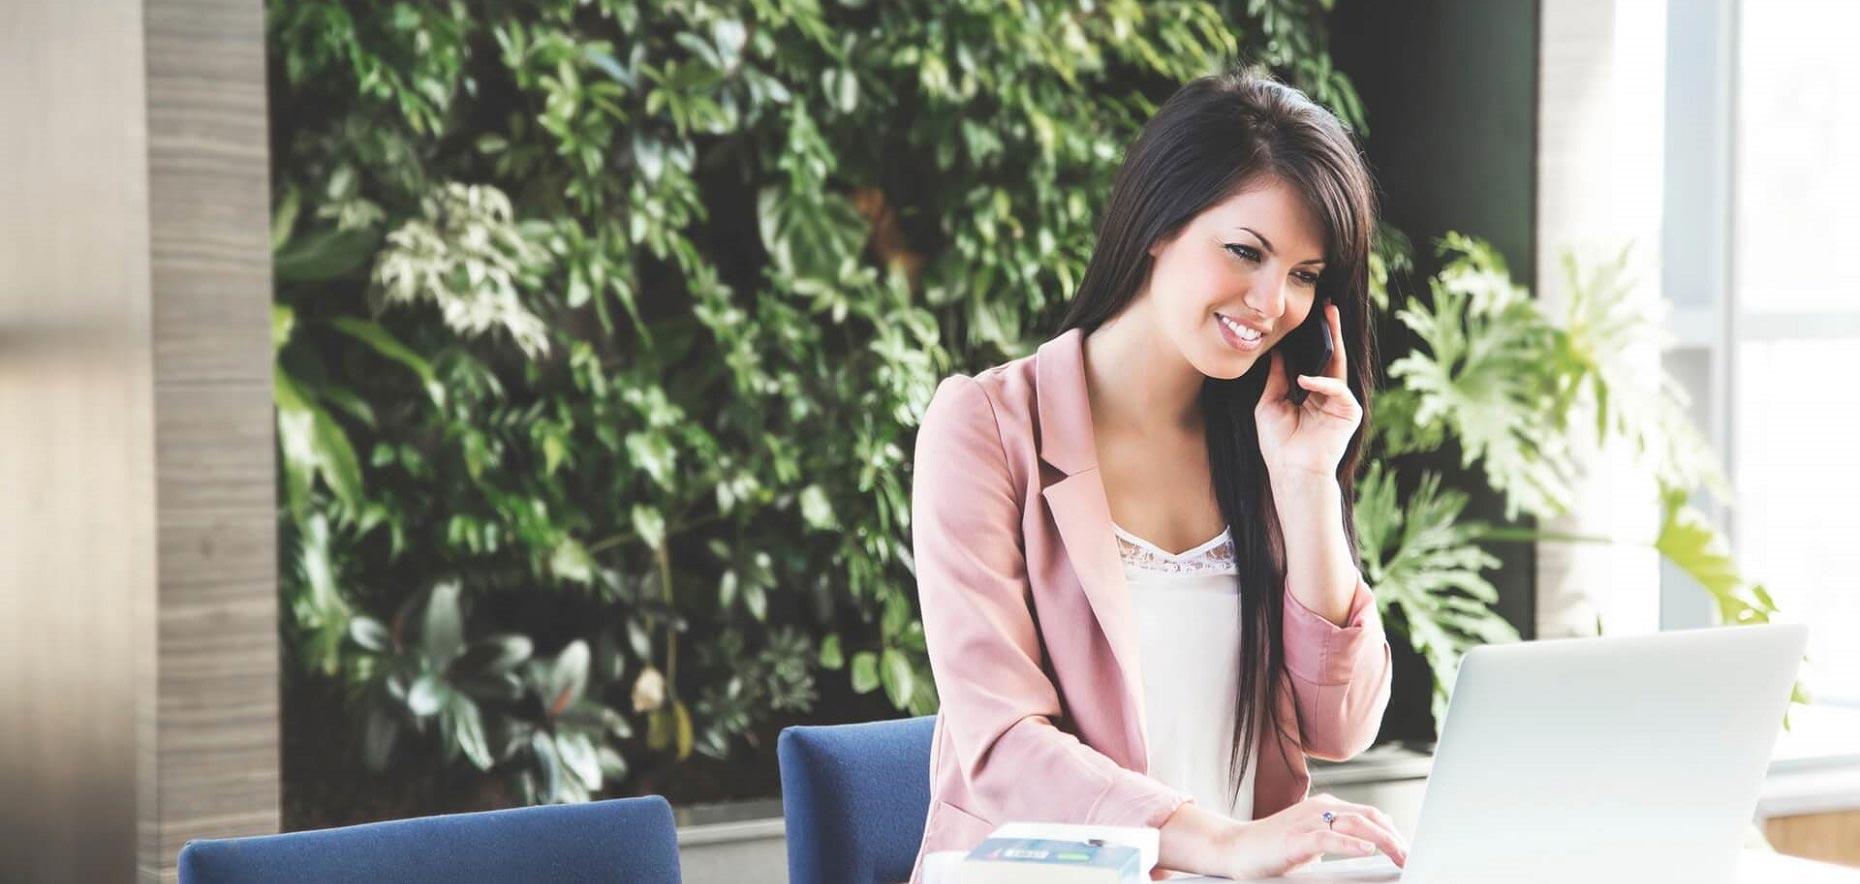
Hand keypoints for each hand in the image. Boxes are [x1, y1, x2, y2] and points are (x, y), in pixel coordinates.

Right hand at [1214, 793, 1408, 879]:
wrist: (1235, 848)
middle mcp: (1319, 808)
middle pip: (1368, 816)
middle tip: (1411, 855)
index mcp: (1325, 807)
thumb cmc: (1271, 848)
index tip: (1408, 848)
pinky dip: (1350, 843)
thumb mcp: (1312, 840)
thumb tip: (1369, 841)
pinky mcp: (1296, 838)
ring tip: (1399, 854)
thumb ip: (1337, 835)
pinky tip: (1366, 850)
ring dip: (1382, 840)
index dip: (1393, 830)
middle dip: (1394, 836)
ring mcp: (1307, 821)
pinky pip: (1328, 837)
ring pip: (1354, 823)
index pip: (1369, 814)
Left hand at [1255, 301, 1361, 480]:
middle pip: (1332, 356)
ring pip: (1339, 366)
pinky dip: (1322, 383)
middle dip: (1331, 331)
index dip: (1313, 340)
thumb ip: (1276, 378)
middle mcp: (1329, 395)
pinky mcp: (1349, 413)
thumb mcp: (1270, 403)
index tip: (1309, 316)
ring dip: (1334, 342)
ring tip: (1327, 318)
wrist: (1291, 471)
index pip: (1315, 360)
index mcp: (1312, 393)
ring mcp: (1341, 403)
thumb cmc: (1278, 443)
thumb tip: (1277, 353)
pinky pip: (1338, 390)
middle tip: (1329, 305)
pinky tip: (1304, 380)